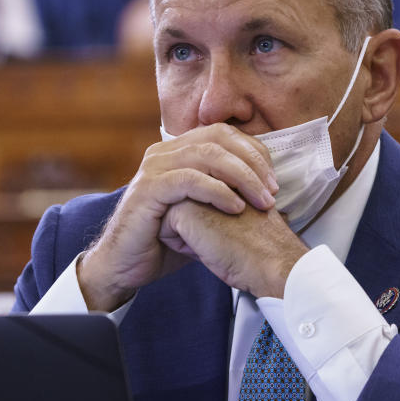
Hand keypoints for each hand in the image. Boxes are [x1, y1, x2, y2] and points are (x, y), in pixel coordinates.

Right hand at [78, 123, 279, 310]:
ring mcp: (154, 167)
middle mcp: (165, 151)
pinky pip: (190, 179)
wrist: (126, 266)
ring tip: (262, 200)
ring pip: (208, 155)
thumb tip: (269, 193)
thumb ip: (229, 194)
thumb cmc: (166, 240)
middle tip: (272, 190)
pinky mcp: (148, 188)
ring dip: (242, 176)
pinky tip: (236, 207)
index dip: (254, 152)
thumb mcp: (204, 212)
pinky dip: (218, 191)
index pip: (225, 134)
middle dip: (253, 162)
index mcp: (179, 150)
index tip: (273, 180)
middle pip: (220, 138)